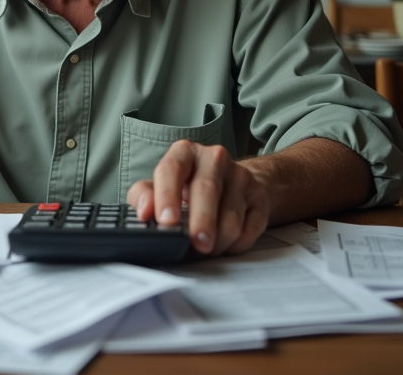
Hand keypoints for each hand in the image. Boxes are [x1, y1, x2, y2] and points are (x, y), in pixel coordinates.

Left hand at [127, 140, 269, 255]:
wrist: (231, 184)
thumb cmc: (187, 188)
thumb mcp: (158, 187)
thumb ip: (143, 196)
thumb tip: (144, 211)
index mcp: (184, 153)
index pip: (172, 169)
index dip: (167, 195)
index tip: (166, 221)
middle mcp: (214, 158)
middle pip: (207, 190)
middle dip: (201, 222)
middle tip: (195, 245)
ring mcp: (240, 176)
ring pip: (231, 216)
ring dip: (217, 241)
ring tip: (204, 249)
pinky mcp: (260, 196)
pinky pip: (250, 228)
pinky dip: (235, 244)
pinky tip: (224, 244)